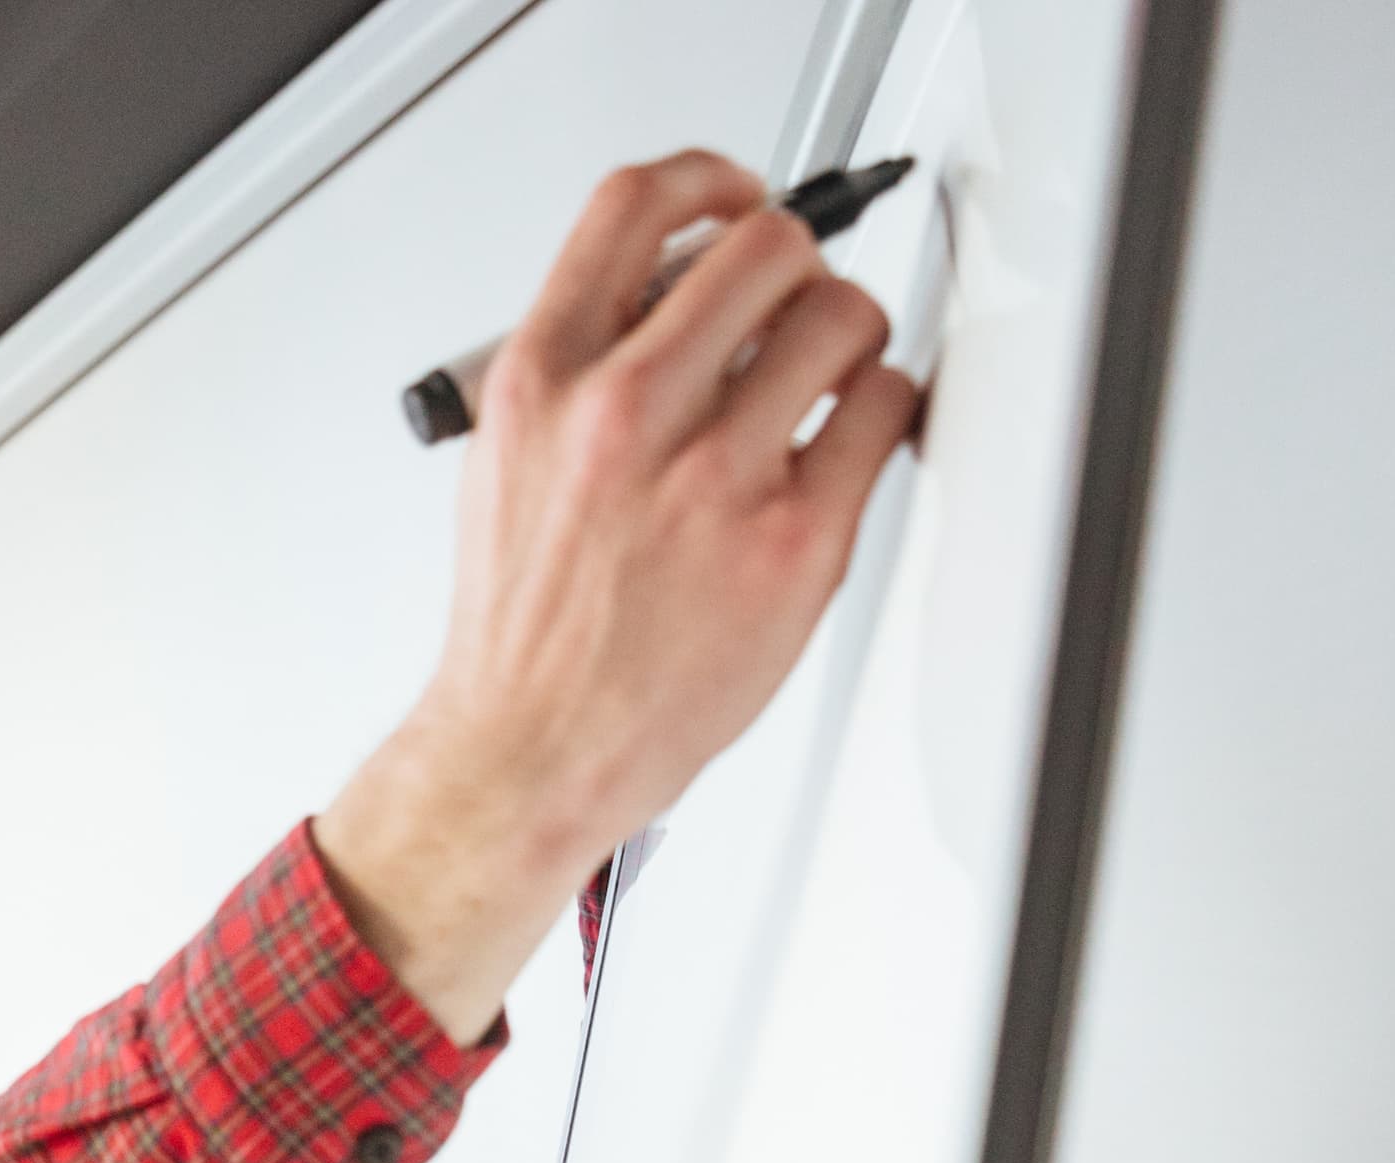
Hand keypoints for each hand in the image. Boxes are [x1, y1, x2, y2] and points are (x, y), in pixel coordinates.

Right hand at [322, 149, 918, 1041]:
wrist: (531, 749)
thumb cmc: (527, 626)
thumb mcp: (508, 461)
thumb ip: (582, 366)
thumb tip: (680, 302)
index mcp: (543, 381)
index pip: (634, 203)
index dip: (708, 181)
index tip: (736, 200)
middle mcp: (625, 415)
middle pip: (763, 244)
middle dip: (792, 266)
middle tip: (794, 307)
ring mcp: (715, 477)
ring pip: (843, 316)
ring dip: (849, 335)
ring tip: (826, 381)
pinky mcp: (794, 542)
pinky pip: (885, 411)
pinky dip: (883, 411)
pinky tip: (849, 442)